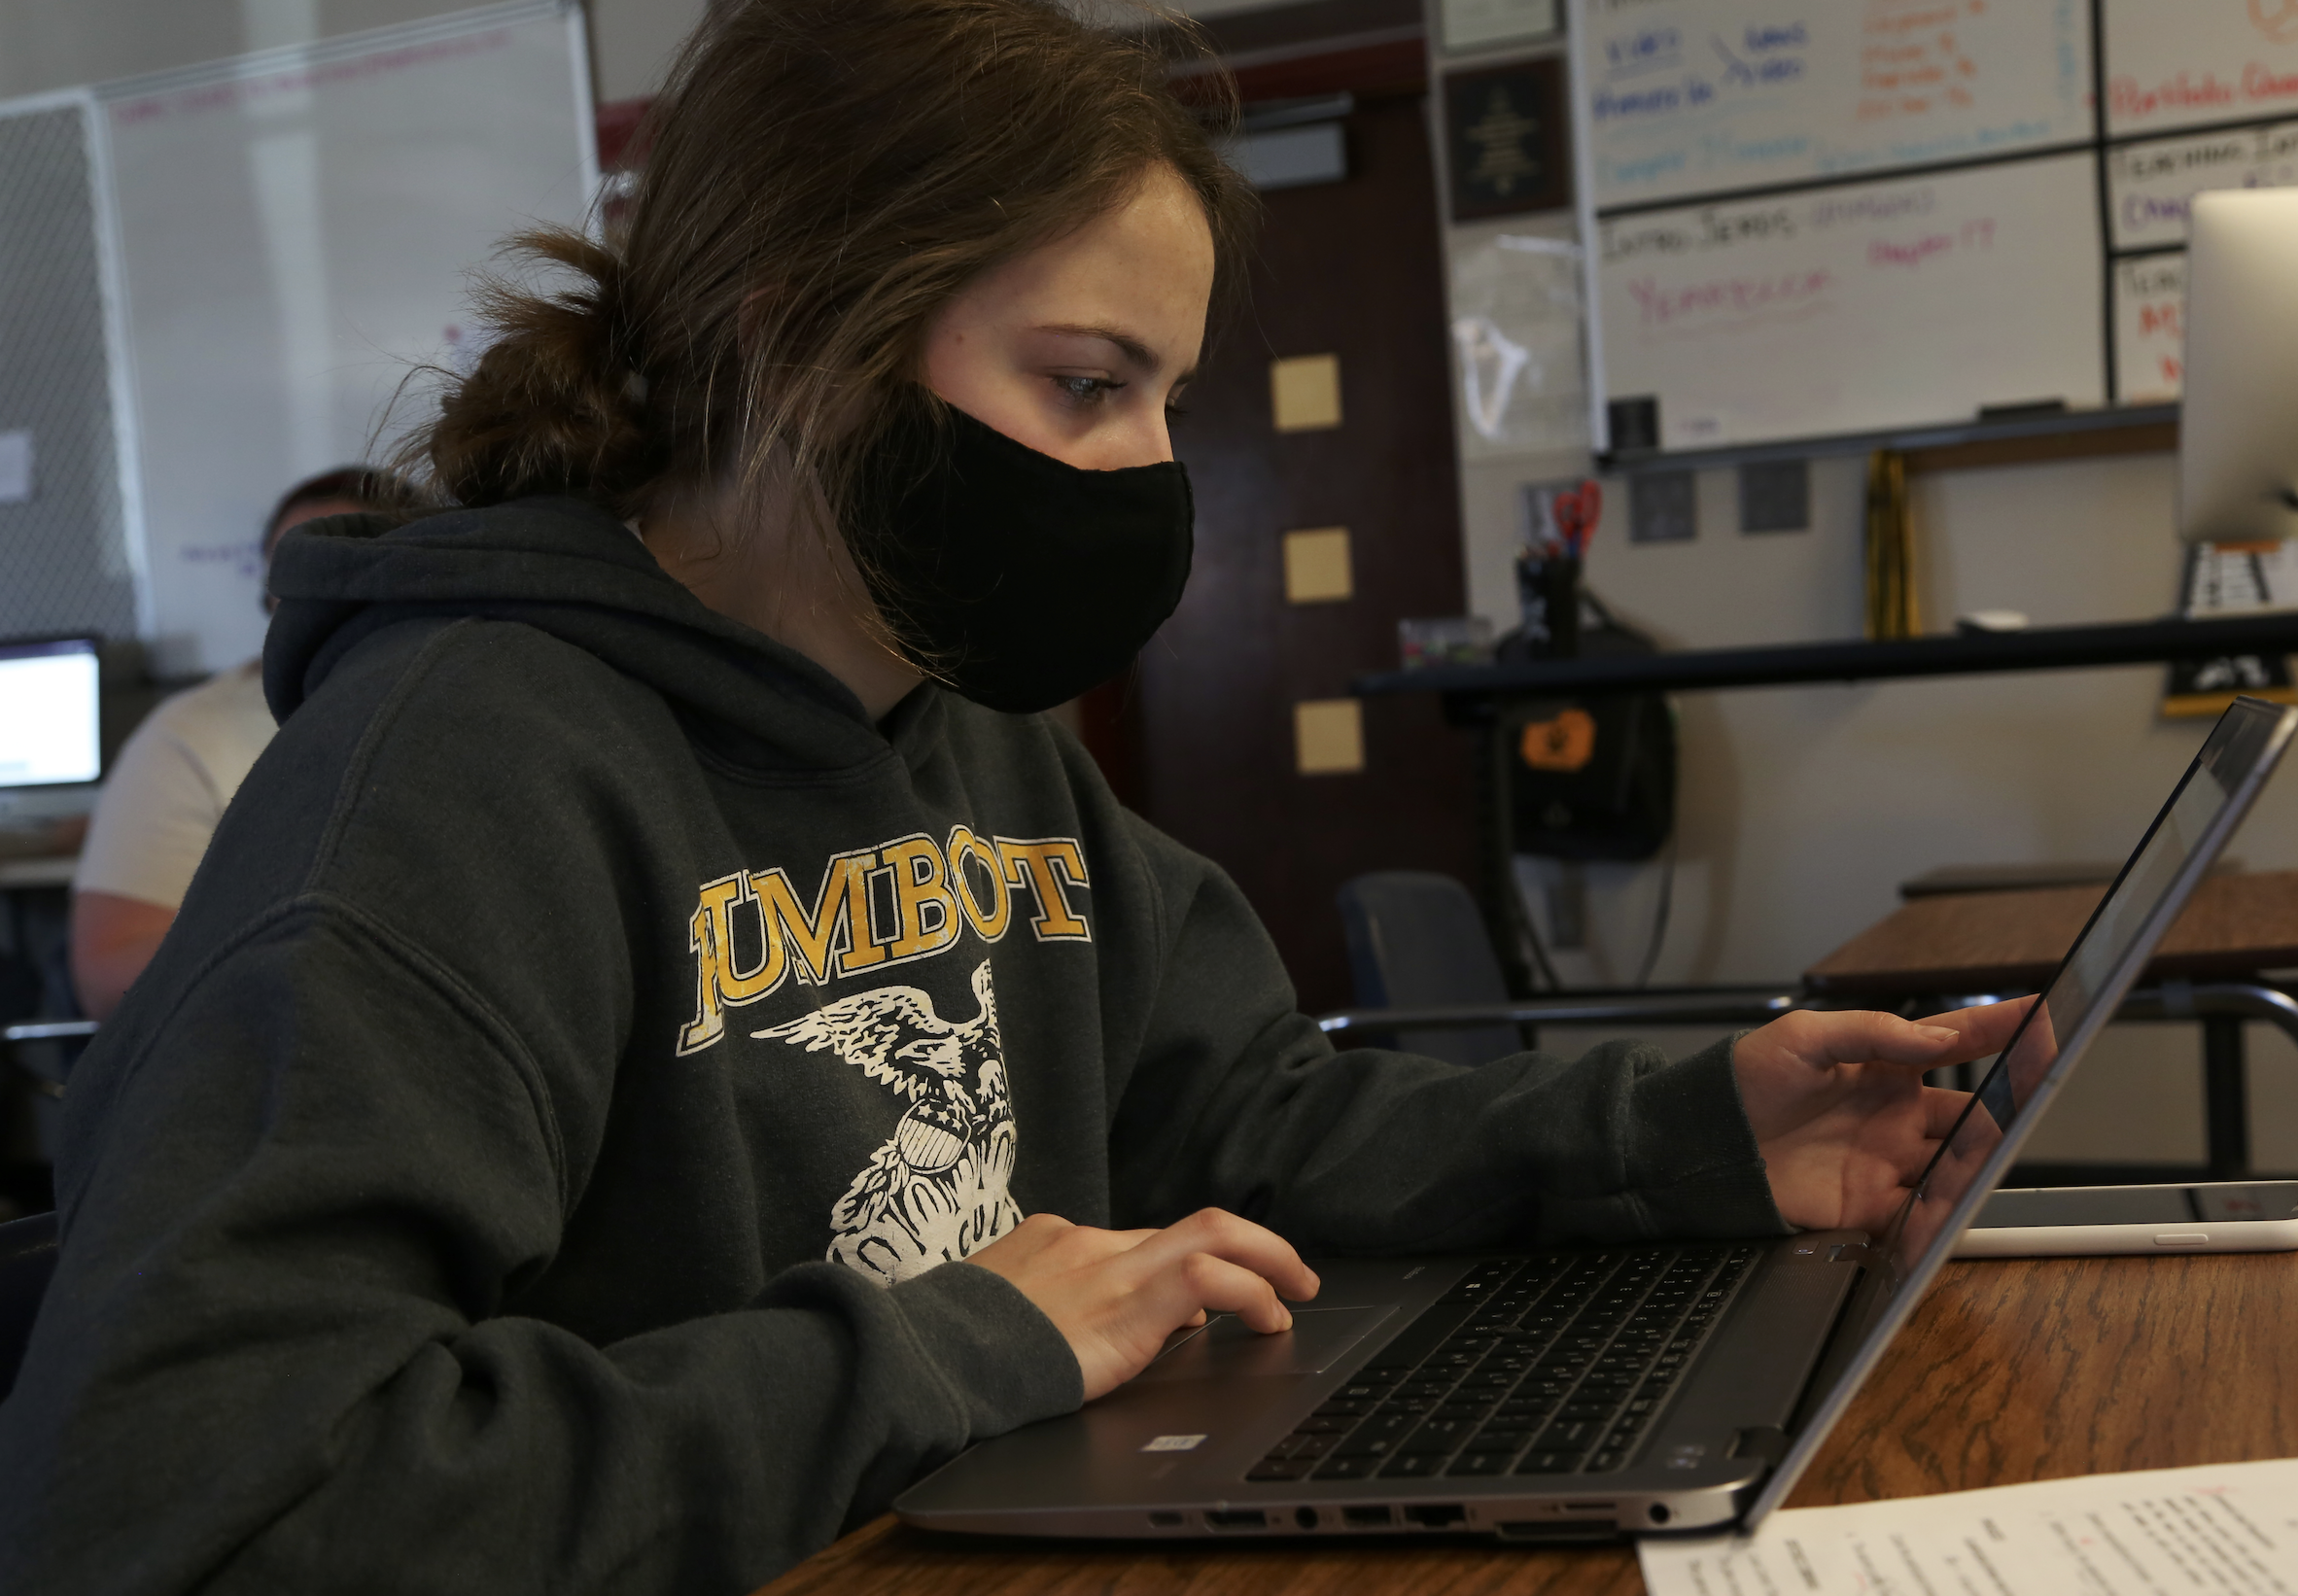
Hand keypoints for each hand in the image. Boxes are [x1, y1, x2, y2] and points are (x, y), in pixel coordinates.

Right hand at [963, 1208, 1320, 1399]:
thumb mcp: (997, 1319)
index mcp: (1048, 1242)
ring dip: (1268, 1261)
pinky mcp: (1126, 1295)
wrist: (928, 1355)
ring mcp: (1106, 1261)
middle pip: (1186, 1228)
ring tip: (1297, 1293)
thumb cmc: (948, 1351)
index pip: (1135, 1246)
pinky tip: (1270, 1320)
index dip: (1181, 1273)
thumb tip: (1092, 1335)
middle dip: (1248, 1245)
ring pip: (1212, 1234)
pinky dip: (1254, 1291)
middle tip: (1288, 1273)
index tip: (1202, 1304)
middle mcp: (1083, 1240)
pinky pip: (1213, 1276)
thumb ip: (1045, 1314)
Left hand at [1732, 998, 2034, 1231]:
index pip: (1956, 1043)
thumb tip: (1938, 1037)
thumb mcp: (1805, 1037)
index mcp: (1885, 1067)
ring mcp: (1886, 1160)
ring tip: (2008, 1149)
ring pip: (1957, 1164)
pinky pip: (1920, 1213)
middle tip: (2037, 1099)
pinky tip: (1961, 1203)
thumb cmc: (1745, 1079)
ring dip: (1983, 1160)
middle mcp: (1896, 1114)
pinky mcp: (1868, 1205)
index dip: (2000, 1029)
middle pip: (1971, 1113)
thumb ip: (1874, 1033)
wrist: (1703, 1141)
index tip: (2044, 1016)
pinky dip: (1943, 1212)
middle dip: (2007, 1108)